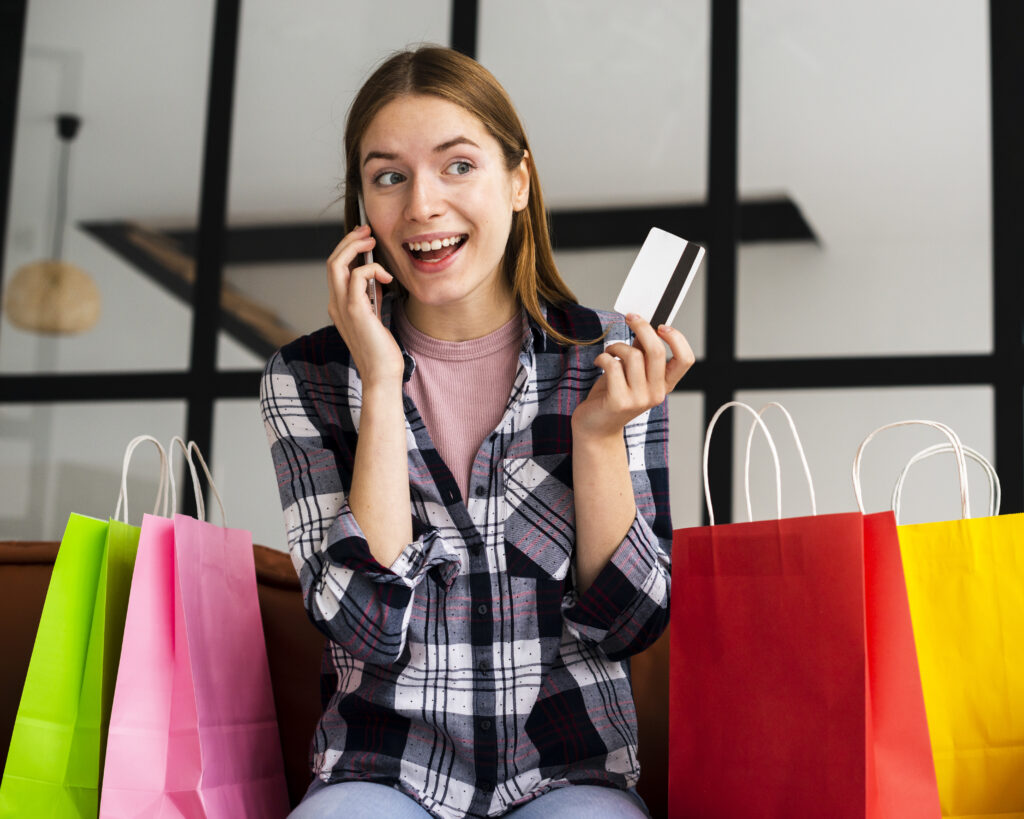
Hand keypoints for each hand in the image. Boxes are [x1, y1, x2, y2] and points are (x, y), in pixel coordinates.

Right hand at [326, 225, 402, 385]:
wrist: (382, 374)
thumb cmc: (381, 349)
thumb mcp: (375, 315)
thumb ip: (371, 296)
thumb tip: (376, 276)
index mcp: (338, 305)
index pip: (335, 269)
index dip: (347, 249)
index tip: (365, 238)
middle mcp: (335, 304)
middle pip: (331, 261)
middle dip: (349, 241)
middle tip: (367, 231)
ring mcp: (342, 307)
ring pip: (336, 264)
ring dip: (354, 247)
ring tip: (372, 241)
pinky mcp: (355, 311)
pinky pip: (356, 277)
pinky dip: (371, 269)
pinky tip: (386, 277)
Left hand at [571, 313, 694, 440]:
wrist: (595, 428)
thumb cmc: (612, 397)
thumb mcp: (632, 373)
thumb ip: (641, 353)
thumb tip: (643, 326)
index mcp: (664, 385)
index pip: (686, 360)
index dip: (677, 339)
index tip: (661, 326)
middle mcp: (656, 394)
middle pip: (657, 351)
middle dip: (642, 327)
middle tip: (630, 318)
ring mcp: (639, 400)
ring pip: (633, 355)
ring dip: (616, 346)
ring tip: (609, 351)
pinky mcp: (619, 402)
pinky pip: (614, 365)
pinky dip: (603, 357)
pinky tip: (599, 362)